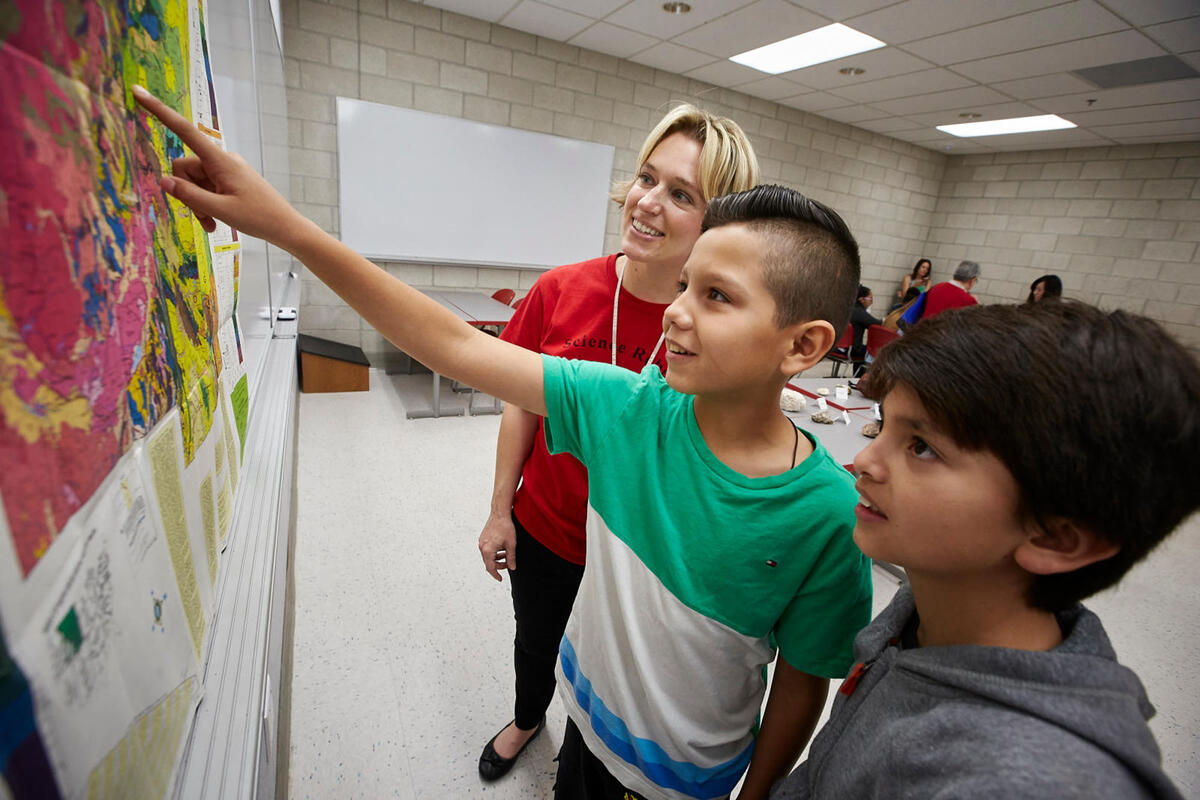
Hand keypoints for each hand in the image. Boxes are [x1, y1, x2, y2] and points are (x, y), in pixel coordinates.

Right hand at [132, 85, 308, 246]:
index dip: (159, 112)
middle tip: (204, 217)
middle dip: (187, 193)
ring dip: (197, 204)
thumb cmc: (258, 217)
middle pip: (184, 168)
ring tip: (211, 224)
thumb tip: (163, 180)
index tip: (137, 92)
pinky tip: (214, 222)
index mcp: (220, 159)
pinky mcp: (228, 179)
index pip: (183, 130)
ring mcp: (224, 169)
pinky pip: (205, 188)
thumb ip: (190, 196)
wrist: (285, 226)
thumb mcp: (220, 210)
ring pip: (193, 182)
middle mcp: (221, 159)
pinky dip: (205, 205)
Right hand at [478, 512, 516, 581]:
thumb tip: (512, 567)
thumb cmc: (505, 527)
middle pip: (488, 562)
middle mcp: (482, 547)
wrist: (500, 514)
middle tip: (507, 564)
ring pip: (488, 556)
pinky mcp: (482, 538)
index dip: (496, 574)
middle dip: (498, 565)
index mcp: (488, 550)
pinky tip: (501, 548)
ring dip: (496, 558)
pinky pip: (487, 549)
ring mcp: (481, 542)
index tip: (500, 579)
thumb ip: (511, 558)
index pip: (490, 567)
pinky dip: (494, 552)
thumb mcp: (511, 545)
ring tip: (506, 554)